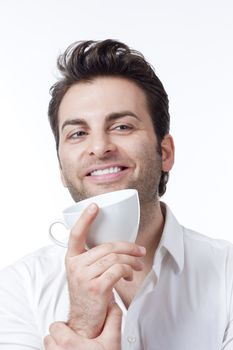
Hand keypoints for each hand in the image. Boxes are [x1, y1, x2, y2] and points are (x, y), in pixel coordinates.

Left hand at [44, 303, 121, 349]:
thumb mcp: (112, 341)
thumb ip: (113, 318)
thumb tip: (112, 301)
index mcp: (69, 343)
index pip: (53, 326)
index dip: (63, 327)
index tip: (72, 331)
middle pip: (48, 338)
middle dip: (58, 338)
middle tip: (71, 341)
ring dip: (56, 349)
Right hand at [65, 203, 145, 337]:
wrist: (84, 320)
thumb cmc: (89, 292)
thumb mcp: (85, 272)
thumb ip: (94, 257)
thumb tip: (118, 245)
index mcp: (72, 258)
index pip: (76, 234)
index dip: (85, 218)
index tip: (95, 206)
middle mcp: (75, 265)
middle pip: (107, 247)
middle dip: (129, 247)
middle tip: (140, 251)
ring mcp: (84, 276)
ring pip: (115, 258)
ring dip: (132, 261)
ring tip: (137, 266)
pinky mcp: (96, 287)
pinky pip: (118, 270)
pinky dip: (129, 270)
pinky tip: (130, 275)